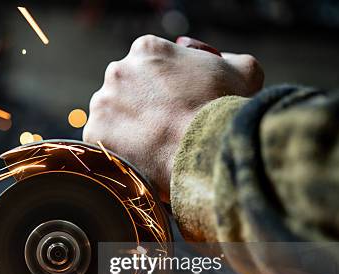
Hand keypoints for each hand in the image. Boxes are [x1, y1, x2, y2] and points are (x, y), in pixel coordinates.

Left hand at [82, 35, 263, 201]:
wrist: (203, 149)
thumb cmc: (223, 110)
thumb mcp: (244, 73)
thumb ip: (230, 60)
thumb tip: (222, 60)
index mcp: (147, 49)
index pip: (150, 65)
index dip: (164, 87)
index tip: (174, 104)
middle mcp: (118, 70)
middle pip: (126, 89)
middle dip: (142, 105)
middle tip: (162, 127)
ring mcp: (102, 102)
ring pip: (112, 115)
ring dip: (127, 127)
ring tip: (152, 145)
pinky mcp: (94, 133)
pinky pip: (103, 142)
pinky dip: (118, 150)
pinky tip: (138, 158)